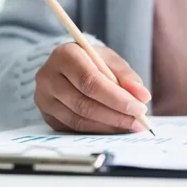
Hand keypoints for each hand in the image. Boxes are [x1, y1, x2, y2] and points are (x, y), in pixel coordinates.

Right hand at [34, 43, 151, 133]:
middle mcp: (48, 77)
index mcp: (65, 55)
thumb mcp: (110, 60)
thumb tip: (142, 96)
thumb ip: (127, 76)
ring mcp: (43, 98)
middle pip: (83, 103)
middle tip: (138, 121)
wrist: (67, 67)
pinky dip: (97, 130)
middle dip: (115, 115)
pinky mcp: (46, 115)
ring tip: (130, 126)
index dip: (116, 97)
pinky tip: (113, 128)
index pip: (90, 81)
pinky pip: (73, 128)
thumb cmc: (91, 61)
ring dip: (108, 126)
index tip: (138, 108)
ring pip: (78, 120)